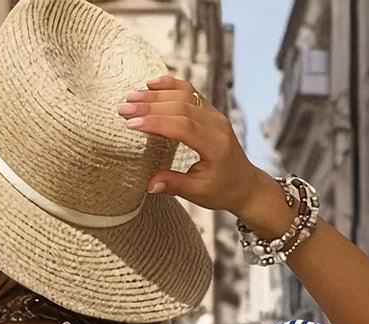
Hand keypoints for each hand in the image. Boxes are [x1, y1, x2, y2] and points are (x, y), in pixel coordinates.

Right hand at [117, 75, 264, 217]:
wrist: (245, 183)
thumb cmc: (222, 190)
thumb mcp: (198, 193)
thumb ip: (174, 185)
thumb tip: (149, 185)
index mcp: (215, 145)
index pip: (183, 126)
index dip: (156, 122)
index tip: (131, 123)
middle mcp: (217, 125)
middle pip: (181, 106)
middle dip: (149, 106)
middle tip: (123, 108)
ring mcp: (215, 115)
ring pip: (184, 95)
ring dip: (156, 94)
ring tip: (131, 97)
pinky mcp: (210, 111)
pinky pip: (190, 92)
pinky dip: (170, 86)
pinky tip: (152, 84)